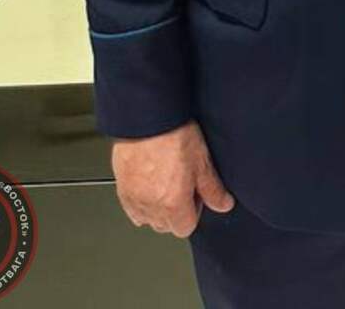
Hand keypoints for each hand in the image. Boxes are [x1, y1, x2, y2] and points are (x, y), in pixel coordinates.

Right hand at [112, 119, 234, 236]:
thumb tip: (223, 204)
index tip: (194, 193)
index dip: (194, 210)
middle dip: (176, 211)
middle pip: (166, 226)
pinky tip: (149, 184)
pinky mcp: (121, 188)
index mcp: (173, 203)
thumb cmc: (172, 132)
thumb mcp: (202, 160)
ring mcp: (134, 198)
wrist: (146, 116)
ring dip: (158, 208)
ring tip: (165, 182)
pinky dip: (140, 203)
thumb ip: (213, 189)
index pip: (186, 228)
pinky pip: (131, 208)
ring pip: (148, 219)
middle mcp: (151, 206)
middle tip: (181, 185)